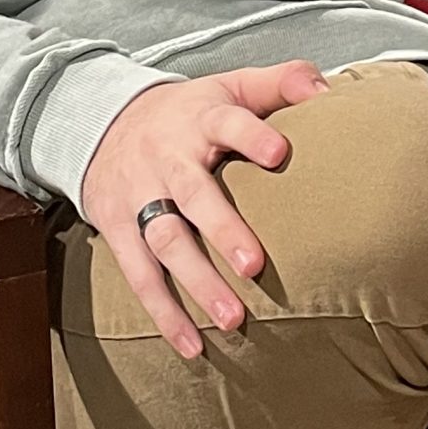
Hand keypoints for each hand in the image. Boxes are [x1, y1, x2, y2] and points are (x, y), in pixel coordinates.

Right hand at [78, 60, 329, 356]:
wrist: (101, 121)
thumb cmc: (189, 111)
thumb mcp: (230, 85)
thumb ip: (280, 82)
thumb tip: (325, 90)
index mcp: (201, 119)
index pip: (227, 121)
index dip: (251, 135)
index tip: (280, 153)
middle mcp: (168, 158)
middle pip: (193, 193)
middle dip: (222, 228)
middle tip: (254, 264)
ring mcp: (140, 194)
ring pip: (164, 240)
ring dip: (195, 282)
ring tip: (232, 320)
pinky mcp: (117, 227)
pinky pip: (139, 274)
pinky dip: (164, 313)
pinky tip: (193, 346)